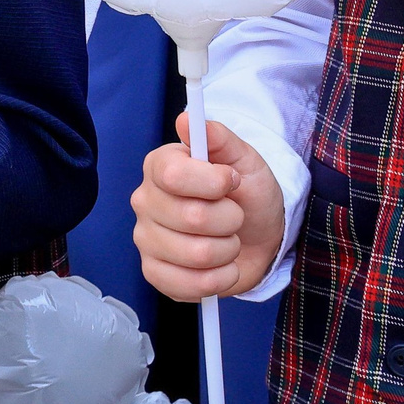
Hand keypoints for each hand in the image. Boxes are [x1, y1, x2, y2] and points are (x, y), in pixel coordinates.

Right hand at [133, 113, 286, 301]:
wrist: (258, 236)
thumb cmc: (247, 194)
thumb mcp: (244, 160)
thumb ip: (219, 138)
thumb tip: (187, 118)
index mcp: (160, 167)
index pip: (173, 176)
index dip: (213, 183)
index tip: (232, 181)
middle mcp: (145, 201)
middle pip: (191, 218)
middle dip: (230, 220)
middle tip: (234, 215)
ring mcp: (146, 239)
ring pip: (196, 255)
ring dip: (228, 251)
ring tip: (228, 242)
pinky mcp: (155, 273)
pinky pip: (186, 285)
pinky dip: (218, 280)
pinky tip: (220, 268)